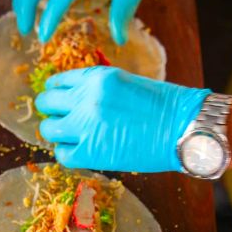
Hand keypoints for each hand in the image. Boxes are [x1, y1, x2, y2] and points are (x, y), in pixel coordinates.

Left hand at [37, 66, 211, 172]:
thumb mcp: (126, 83)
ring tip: (70, 137)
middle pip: (47, 103)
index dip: (56, 93)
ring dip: (57, 133)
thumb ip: (98, 89)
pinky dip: (67, 153)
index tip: (58, 100)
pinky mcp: (91, 152)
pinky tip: (79, 152)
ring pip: (49, 130)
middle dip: (51, 111)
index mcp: (96, 77)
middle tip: (61, 120)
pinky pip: (62, 154)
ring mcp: (86, 126)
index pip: (58, 82)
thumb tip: (77, 101)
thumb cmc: (164, 106)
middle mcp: (86, 98)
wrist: (184, 128)